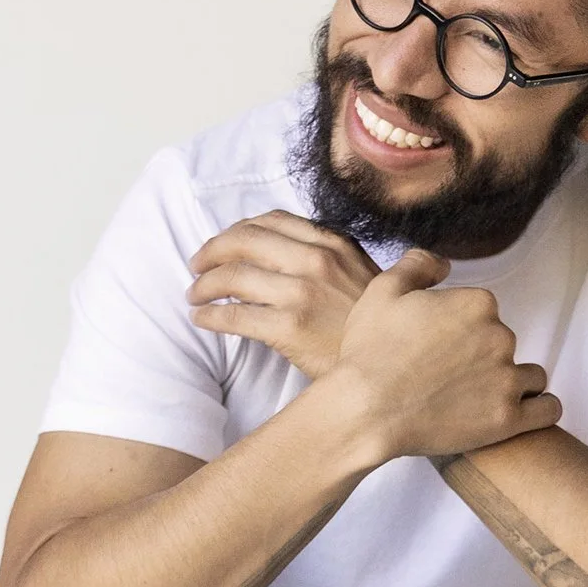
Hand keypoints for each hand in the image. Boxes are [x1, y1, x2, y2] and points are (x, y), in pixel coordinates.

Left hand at [188, 212, 378, 379]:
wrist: (392, 365)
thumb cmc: (373, 324)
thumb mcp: (359, 273)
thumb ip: (326, 255)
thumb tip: (281, 252)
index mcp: (331, 242)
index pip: (270, 221)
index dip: (236, 231)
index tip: (222, 245)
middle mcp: (315, 260)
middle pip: (243, 241)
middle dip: (211, 252)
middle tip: (196, 267)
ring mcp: (301, 293)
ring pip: (232, 277)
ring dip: (204, 285)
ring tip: (194, 296)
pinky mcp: (289, 328)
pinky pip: (234, 316)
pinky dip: (210, 317)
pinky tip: (201, 320)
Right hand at [333, 252, 559, 461]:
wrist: (365, 409)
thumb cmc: (370, 353)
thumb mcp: (382, 291)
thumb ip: (418, 265)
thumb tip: (444, 264)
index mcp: (477, 304)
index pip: (484, 312)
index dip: (461, 329)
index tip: (440, 347)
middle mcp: (500, 336)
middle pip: (505, 343)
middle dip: (483, 357)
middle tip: (449, 377)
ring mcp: (507, 379)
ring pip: (530, 377)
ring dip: (511, 384)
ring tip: (480, 398)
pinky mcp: (508, 419)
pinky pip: (547, 410)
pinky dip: (539, 410)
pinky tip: (521, 412)